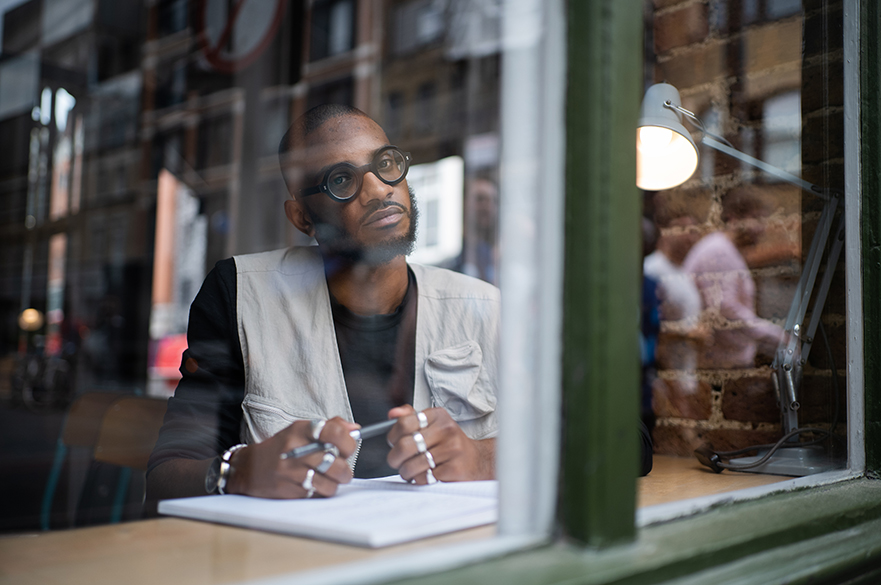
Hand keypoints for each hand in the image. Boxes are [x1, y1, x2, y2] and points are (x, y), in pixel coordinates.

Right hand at [225, 417, 358, 497]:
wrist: (248, 469)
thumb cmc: (280, 449)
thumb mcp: (300, 430)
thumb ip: (329, 427)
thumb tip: (354, 428)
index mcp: (300, 431)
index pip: (333, 432)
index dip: (348, 442)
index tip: (348, 447)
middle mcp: (296, 450)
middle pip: (336, 463)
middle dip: (345, 469)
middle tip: (341, 468)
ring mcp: (292, 472)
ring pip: (331, 484)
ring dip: (334, 483)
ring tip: (327, 478)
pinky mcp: (290, 491)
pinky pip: (318, 495)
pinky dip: (321, 492)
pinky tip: (313, 485)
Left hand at [386, 405, 494, 483]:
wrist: (477, 460)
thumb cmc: (449, 443)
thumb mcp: (432, 425)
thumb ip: (410, 417)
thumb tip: (392, 413)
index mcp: (438, 416)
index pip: (403, 423)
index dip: (392, 436)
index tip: (394, 442)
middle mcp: (446, 429)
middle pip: (405, 446)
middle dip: (395, 459)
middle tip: (397, 462)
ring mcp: (452, 449)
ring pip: (412, 465)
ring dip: (406, 472)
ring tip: (411, 471)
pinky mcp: (454, 468)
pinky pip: (424, 478)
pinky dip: (420, 479)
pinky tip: (427, 475)